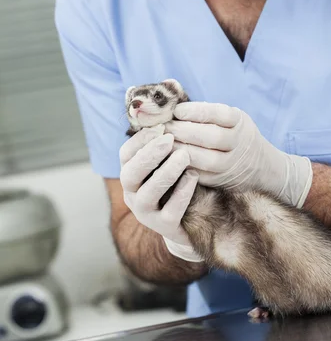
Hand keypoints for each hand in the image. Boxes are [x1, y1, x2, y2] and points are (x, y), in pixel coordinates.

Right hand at [119, 125, 203, 262]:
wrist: (187, 222)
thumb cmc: (175, 183)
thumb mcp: (165, 163)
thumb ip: (162, 144)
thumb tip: (166, 114)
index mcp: (130, 174)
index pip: (126, 155)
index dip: (140, 140)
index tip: (161, 127)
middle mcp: (132, 194)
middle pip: (131, 174)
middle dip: (149, 155)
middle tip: (169, 139)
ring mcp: (146, 213)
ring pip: (148, 194)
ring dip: (165, 173)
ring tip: (184, 156)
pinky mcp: (165, 227)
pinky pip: (170, 211)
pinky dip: (181, 193)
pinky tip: (194, 176)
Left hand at [165, 103, 312, 207]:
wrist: (259, 166)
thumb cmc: (232, 133)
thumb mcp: (228, 117)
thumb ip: (203, 108)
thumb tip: (169, 88)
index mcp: (239, 121)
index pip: (219, 114)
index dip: (196, 112)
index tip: (177, 110)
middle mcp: (239, 142)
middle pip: (212, 136)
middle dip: (184, 131)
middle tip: (163, 127)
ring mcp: (231, 164)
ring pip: (207, 159)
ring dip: (181, 151)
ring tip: (163, 143)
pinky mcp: (221, 181)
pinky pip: (201, 175)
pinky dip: (183, 167)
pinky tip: (168, 160)